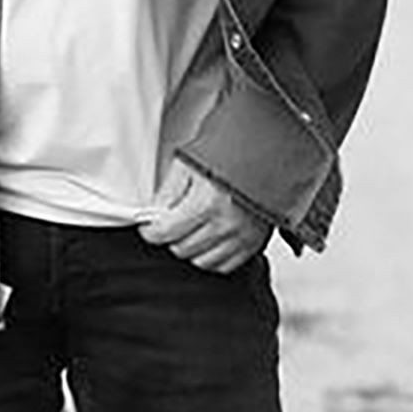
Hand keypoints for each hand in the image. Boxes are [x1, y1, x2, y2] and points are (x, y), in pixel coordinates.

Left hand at [136, 158, 273, 273]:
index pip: (166, 232)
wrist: (264, 146)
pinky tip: (211, 233)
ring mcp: (242, 236)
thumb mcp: (189, 162)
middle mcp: (226, 223)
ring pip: (201, 262)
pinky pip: (224, 265)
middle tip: (173, 218)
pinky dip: (213, 254)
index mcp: (207, 201)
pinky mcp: (254, 243)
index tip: (148, 228)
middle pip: (182, 249)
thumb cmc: (227, 149)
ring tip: (194, 224)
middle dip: (172, 235)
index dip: (150, 231)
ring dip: (192, 246)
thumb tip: (153, 216)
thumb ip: (167, 192)